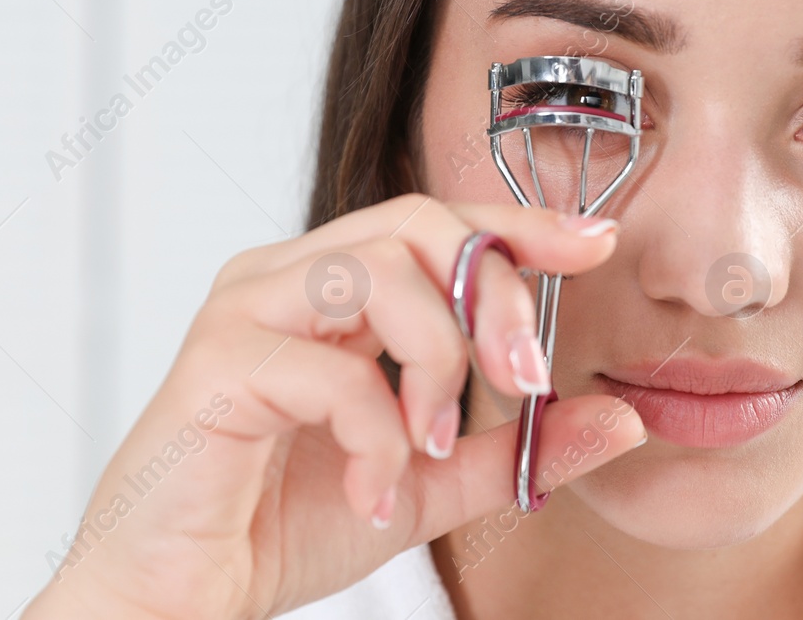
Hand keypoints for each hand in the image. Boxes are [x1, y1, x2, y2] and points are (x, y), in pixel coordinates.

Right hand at [21, 193, 646, 618]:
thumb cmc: (283, 525)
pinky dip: (376, 434)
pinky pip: (333, 370)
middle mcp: (284, 275)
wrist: (180, 597)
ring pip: (378, 270)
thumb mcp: (429, 483)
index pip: (437, 221)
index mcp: (328, 286)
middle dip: (491, 294)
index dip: (519, 223)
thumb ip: (516, 448)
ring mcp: (246, 309)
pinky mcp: (217, 362)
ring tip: (432, 444)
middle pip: (417, 223)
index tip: (596, 244)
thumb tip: (621, 419)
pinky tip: (372, 489)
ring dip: (436, 361)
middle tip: (525, 379)